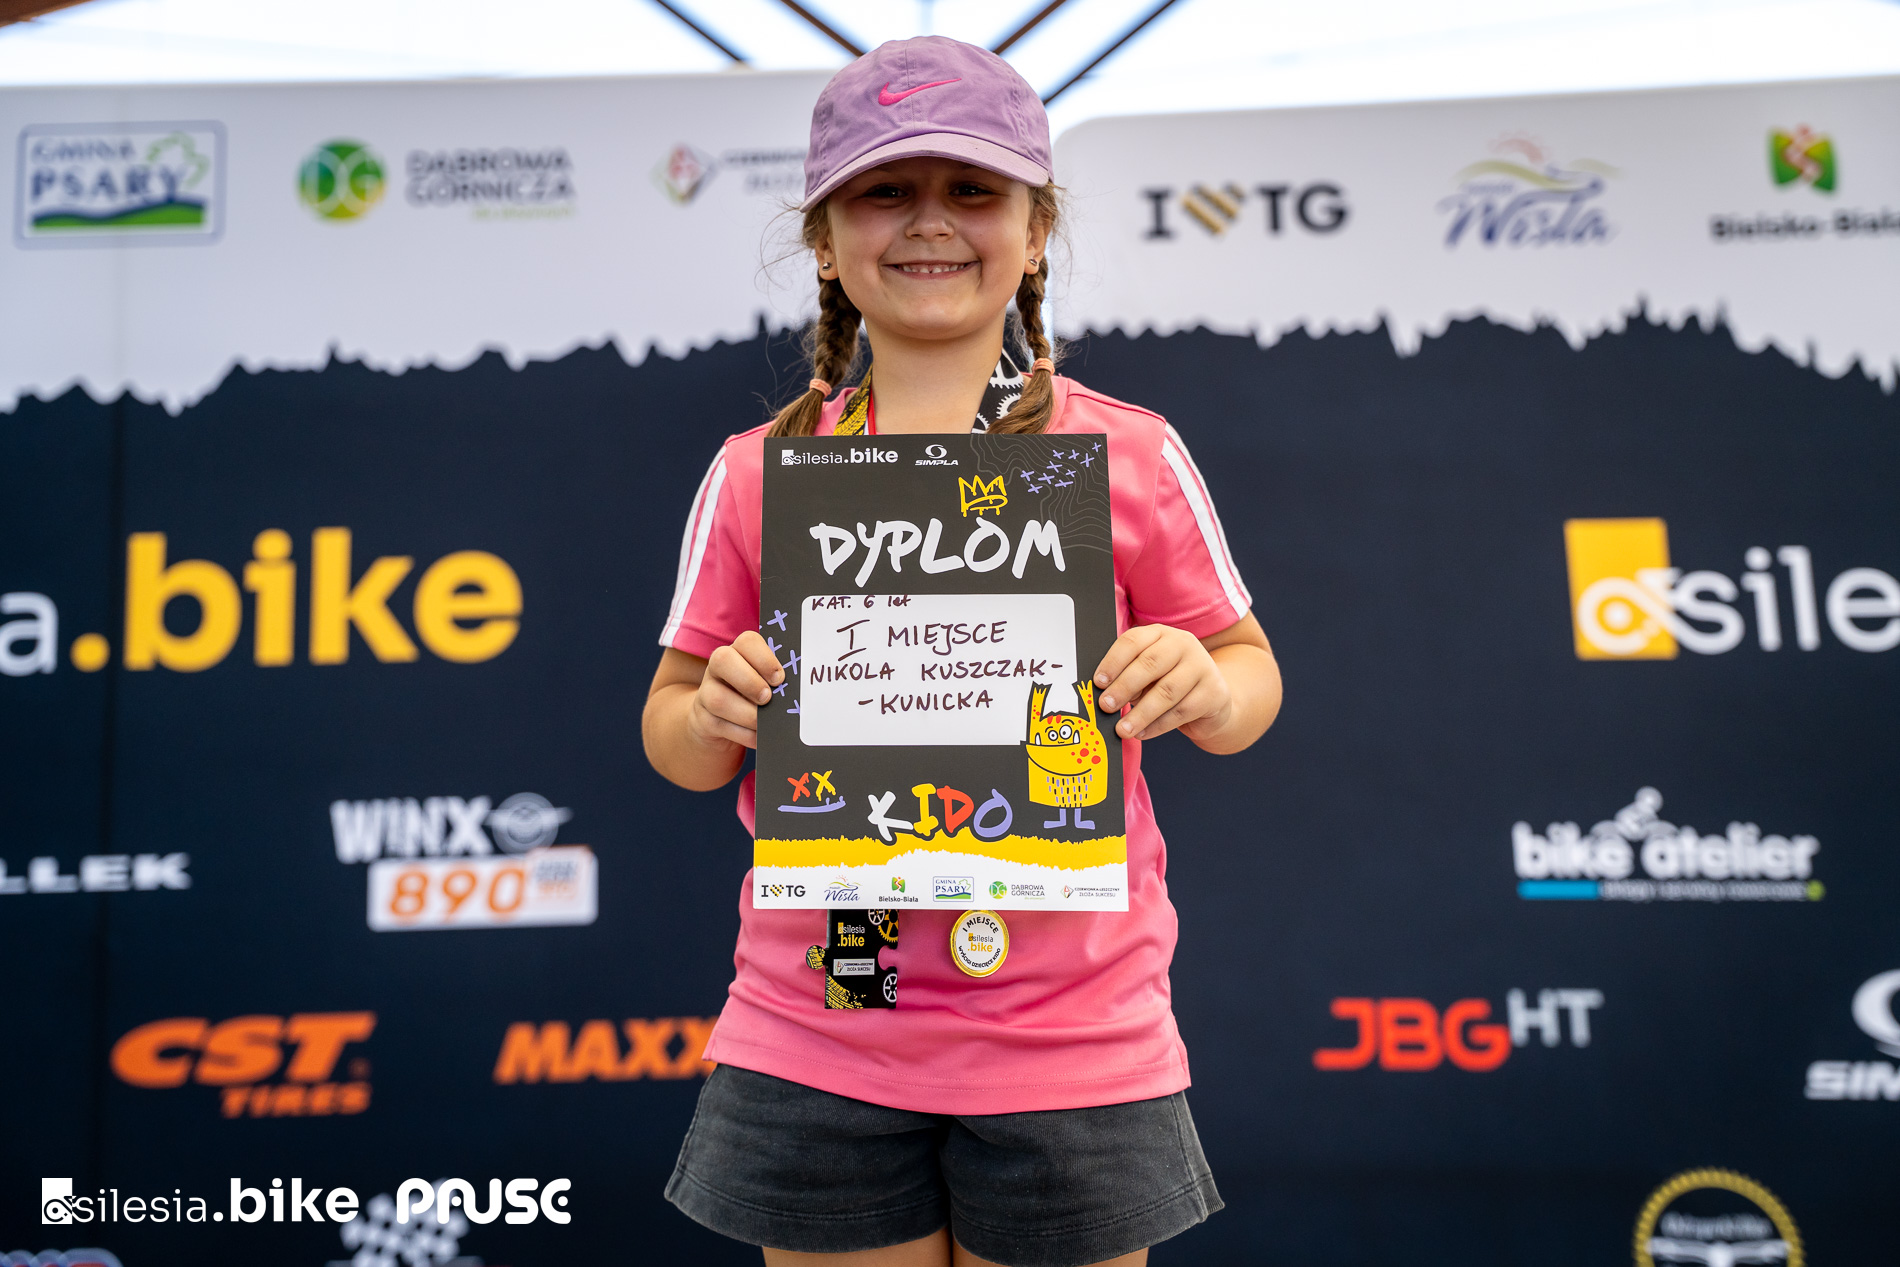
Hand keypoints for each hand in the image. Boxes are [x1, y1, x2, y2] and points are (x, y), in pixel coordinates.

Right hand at [689, 630, 784, 750]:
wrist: (718, 721)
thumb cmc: (751, 697)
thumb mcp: (763, 683)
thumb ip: (776, 682)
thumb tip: (797, 693)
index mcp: (738, 652)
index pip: (747, 642)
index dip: (764, 658)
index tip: (779, 678)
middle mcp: (718, 668)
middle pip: (723, 660)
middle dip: (750, 681)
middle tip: (768, 698)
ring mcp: (706, 693)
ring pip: (718, 699)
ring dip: (747, 714)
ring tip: (764, 723)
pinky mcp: (703, 719)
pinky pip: (720, 726)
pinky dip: (744, 734)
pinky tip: (758, 737)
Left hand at [1093, 624, 1233, 742]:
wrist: (1212, 698)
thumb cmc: (1170, 682)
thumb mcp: (1148, 673)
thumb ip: (1128, 677)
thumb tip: (1104, 695)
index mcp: (1160, 634)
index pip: (1133, 641)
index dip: (1113, 662)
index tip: (1098, 682)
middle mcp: (1183, 644)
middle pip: (1150, 664)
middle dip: (1124, 687)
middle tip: (1106, 706)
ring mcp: (1202, 666)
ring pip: (1166, 691)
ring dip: (1140, 713)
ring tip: (1122, 729)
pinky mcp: (1213, 692)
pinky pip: (1181, 711)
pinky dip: (1157, 726)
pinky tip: (1142, 733)